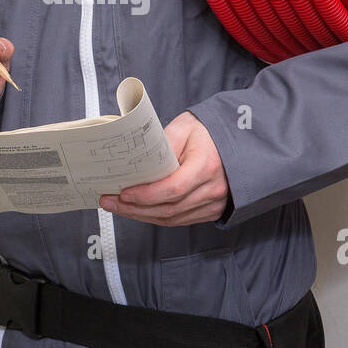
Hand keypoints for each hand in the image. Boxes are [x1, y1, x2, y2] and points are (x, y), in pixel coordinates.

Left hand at [98, 112, 229, 225]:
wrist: (238, 143)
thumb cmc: (210, 133)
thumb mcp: (185, 127)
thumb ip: (162, 144)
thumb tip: (138, 163)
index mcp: (207, 166)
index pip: (172, 188)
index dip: (145, 195)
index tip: (124, 193)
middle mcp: (212, 189)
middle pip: (168, 208)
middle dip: (134, 208)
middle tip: (110, 202)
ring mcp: (213, 203)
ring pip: (171, 219)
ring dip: (141, 215)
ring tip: (118, 207)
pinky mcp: (210, 211)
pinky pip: (179, 220)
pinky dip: (156, 217)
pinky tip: (139, 211)